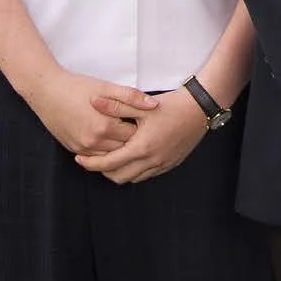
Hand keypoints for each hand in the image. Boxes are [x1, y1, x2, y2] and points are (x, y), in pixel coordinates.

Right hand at [24, 69, 156, 154]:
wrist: (46, 91)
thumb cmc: (78, 86)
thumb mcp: (107, 87)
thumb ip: (132, 97)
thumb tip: (155, 105)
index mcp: (104, 126)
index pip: (134, 136)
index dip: (142, 128)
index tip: (146, 120)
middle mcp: (93, 142)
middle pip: (123, 149)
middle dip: (133, 140)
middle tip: (140, 128)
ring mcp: (82, 148)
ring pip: (110, 156)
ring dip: (118, 147)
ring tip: (125, 132)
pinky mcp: (73, 149)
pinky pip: (95, 157)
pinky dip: (105, 151)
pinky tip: (109, 138)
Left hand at [77, 86, 207, 183]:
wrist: (200, 107)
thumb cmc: (172, 104)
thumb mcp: (141, 104)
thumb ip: (116, 105)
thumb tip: (93, 102)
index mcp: (141, 147)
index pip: (108, 164)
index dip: (90, 163)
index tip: (79, 158)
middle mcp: (151, 160)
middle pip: (118, 177)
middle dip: (103, 170)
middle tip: (94, 159)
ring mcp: (162, 164)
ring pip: (133, 178)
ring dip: (119, 172)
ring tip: (112, 158)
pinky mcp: (171, 163)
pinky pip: (147, 175)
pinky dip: (135, 170)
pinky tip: (133, 157)